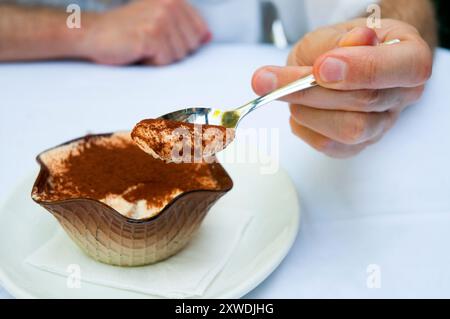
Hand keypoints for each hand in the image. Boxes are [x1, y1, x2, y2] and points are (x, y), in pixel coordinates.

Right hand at [80, 0, 209, 64]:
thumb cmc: (126, 31)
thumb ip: (184, 27)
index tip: (164, 39)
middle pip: (191, 45)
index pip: (200, 31)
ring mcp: (161, 19)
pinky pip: (165, 60)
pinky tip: (138, 51)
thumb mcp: (159, 22)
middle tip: (150, 43)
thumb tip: (207, 37)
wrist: (93, 34)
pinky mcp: (151, 35)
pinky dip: (152, 62)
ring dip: (161, 58)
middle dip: (172, 51)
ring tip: (143, 46)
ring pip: (179, 55)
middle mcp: (170, 5)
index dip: (184, 43)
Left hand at [252, 19, 432, 157]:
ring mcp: (382, 125)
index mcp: (409, 58)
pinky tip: (298, 110)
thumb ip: (340, 41)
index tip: (321, 67)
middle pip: (366, 103)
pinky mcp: (357, 146)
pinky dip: (305, 128)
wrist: (336, 65)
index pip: (404, 68)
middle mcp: (402, 95)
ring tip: (287, 92)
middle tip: (270, 79)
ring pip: (349, 130)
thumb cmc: (339, 47)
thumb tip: (355, 42)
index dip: (361, 70)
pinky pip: (330, 147)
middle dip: (313, 91)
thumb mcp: (333, 33)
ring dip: (307, 110)